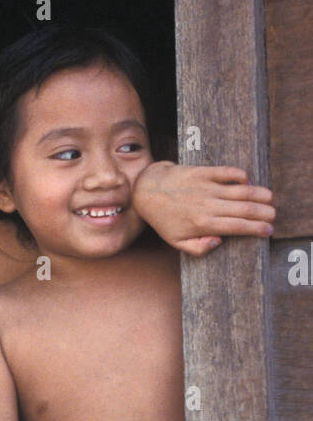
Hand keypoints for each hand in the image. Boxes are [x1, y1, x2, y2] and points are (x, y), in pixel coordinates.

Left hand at [133, 162, 274, 254]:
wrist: (148, 191)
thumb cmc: (163, 219)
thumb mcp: (176, 242)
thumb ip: (198, 248)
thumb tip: (219, 242)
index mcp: (203, 224)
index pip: (238, 227)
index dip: (257, 229)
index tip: (269, 230)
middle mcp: (208, 205)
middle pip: (245, 209)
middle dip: (264, 213)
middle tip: (273, 216)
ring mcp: (206, 187)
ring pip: (242, 190)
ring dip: (260, 194)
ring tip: (270, 199)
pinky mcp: (203, 172)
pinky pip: (229, 172)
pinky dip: (242, 175)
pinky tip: (248, 181)